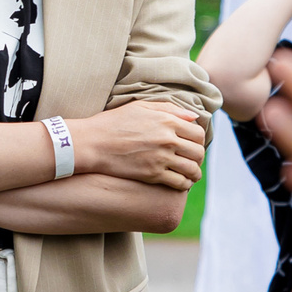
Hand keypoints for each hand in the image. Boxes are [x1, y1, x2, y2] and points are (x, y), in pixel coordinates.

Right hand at [73, 97, 207, 189]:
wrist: (92, 143)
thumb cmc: (113, 123)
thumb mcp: (140, 107)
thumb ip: (169, 109)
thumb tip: (193, 117)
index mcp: (167, 121)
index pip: (197, 133)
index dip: (199, 140)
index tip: (193, 144)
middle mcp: (167, 139)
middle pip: (198, 152)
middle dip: (199, 157)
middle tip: (194, 160)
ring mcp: (161, 158)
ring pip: (192, 169)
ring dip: (195, 173)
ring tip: (192, 174)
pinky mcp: (153, 175)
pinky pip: (179, 183)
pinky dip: (185, 184)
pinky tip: (182, 183)